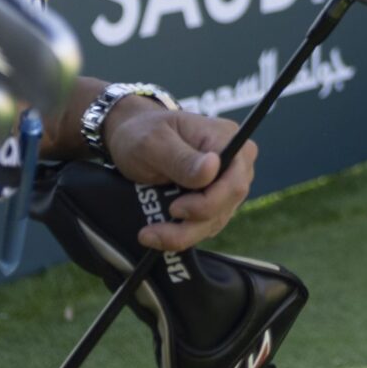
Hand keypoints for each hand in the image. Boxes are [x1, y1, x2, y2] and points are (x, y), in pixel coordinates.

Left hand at [102, 101, 258, 251]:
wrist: (132, 141)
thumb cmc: (143, 132)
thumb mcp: (154, 142)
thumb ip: (182, 158)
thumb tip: (212, 168)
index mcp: (227, 139)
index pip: (234, 180)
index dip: (210, 201)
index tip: (175, 209)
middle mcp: (235, 162)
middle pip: (226, 204)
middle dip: (191, 224)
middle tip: (154, 229)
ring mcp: (226, 184)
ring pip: (215, 221)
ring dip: (182, 234)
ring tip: (148, 234)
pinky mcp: (214, 201)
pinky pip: (204, 226)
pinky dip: (180, 235)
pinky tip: (156, 232)